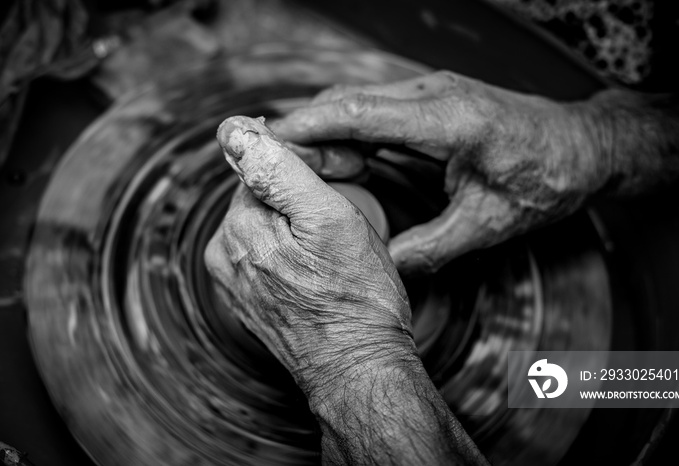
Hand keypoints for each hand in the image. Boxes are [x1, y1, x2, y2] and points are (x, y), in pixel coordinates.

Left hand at [205, 116, 414, 392]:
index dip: (303, 168)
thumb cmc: (355, 299)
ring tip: (333, 251)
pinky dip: (293, 253)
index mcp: (238, 231)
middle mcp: (226, 257)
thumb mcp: (329, 219)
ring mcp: (236, 285)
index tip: (338, 184)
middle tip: (339, 221)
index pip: (259, 167)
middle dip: (298, 199)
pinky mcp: (252, 304)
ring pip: (268, 227)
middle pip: (261, 198)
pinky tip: (320, 271)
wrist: (358, 370)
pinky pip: (270, 257)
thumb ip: (281, 171)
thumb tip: (235, 131)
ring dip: (297, 227)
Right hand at [272, 71, 609, 274]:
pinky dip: (347, 131)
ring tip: (295, 172)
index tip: (266, 146)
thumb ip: (430, 248)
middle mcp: (435, 94)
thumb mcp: (489, 226)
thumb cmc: (546, 180)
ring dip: (323, 132)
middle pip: (348, 101)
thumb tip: (381, 270)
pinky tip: (336, 161)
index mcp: (450, 120)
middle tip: (268, 168)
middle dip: (304, 131)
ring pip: (357, 101)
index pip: (358, 113)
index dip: (307, 128)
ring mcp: (433, 92)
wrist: (582, 147)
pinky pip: (375, 109)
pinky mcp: (432, 100)